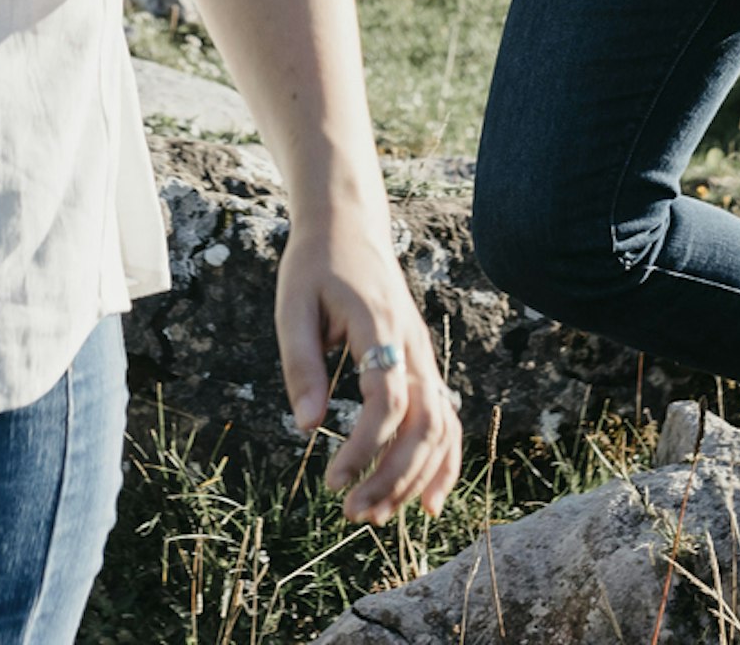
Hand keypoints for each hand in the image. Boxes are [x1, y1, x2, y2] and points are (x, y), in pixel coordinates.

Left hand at [278, 198, 462, 522]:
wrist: (349, 225)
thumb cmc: (314, 264)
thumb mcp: (293, 306)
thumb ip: (301, 364)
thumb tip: (305, 427)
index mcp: (380, 326)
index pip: (387, 400)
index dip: (365, 447)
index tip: (332, 480)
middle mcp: (412, 345)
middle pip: (423, 423)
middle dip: (393, 476)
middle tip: (351, 511)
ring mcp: (424, 355)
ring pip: (440, 428)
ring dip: (414, 478)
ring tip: (377, 515)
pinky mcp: (423, 364)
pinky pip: (446, 419)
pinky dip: (444, 462)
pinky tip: (428, 501)